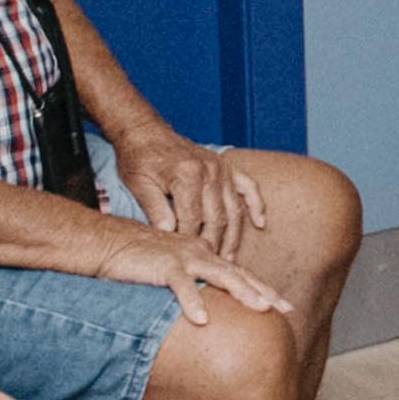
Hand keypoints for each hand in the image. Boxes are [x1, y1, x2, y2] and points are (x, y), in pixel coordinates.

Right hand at [94, 224, 288, 325]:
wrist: (109, 243)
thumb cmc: (139, 260)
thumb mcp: (171, 271)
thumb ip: (191, 284)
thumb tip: (206, 310)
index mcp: (203, 255)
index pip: (239, 273)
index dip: (262, 288)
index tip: (283, 305)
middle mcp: (200, 254)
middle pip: (239, 274)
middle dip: (264, 292)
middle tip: (287, 309)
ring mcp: (184, 259)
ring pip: (220, 276)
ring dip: (242, 292)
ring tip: (261, 309)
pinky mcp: (164, 266)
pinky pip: (182, 286)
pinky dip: (193, 302)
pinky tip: (202, 320)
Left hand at [110, 122, 264, 258]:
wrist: (146, 131)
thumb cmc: (139, 159)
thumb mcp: (139, 184)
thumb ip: (154, 209)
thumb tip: (168, 235)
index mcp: (187, 175)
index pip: (193, 219)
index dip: (189, 242)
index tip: (186, 261)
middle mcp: (210, 171)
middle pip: (218, 217)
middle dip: (214, 245)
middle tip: (211, 268)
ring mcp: (222, 169)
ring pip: (235, 209)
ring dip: (234, 236)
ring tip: (230, 259)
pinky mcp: (227, 167)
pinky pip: (249, 187)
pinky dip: (256, 205)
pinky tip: (260, 223)